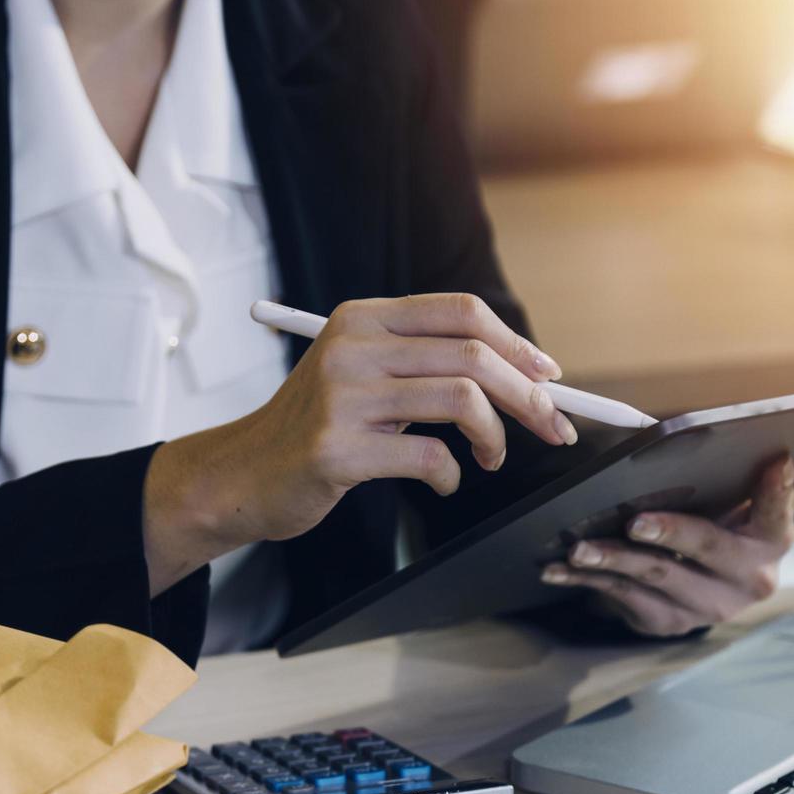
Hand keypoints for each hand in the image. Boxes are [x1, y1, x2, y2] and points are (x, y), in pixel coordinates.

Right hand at [143, 293, 577, 592]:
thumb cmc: (318, 428)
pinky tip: (443, 481)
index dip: (516, 343)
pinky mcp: (335, 449)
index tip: (550, 377)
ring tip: (491, 458)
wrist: (241, 475)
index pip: (460, 312)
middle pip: (472, 356)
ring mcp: (341, 397)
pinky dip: (452, 474)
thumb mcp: (363, 375)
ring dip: (496, 437)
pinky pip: (429, 457)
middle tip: (551, 427)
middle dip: (528, 395)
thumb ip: (426, 364)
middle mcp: (351, 347)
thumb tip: (528, 376)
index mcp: (362, 318)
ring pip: (461, 400)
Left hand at [540, 456, 793, 635]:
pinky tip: (558, 569)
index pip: (778, 511)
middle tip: (636, 522)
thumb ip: (722, 481)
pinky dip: (587, 579)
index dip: (778, 489)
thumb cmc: (714, 523)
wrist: (706, 588)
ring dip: (613, 559)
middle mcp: (750, 579)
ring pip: (657, 576)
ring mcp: (710, 607)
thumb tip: (684, 441)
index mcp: (770, 540)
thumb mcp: (727, 504)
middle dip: (671, 533)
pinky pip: (623, 596)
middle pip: (708, 546)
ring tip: (580, 548)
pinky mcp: (671, 622)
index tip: (775, 461)